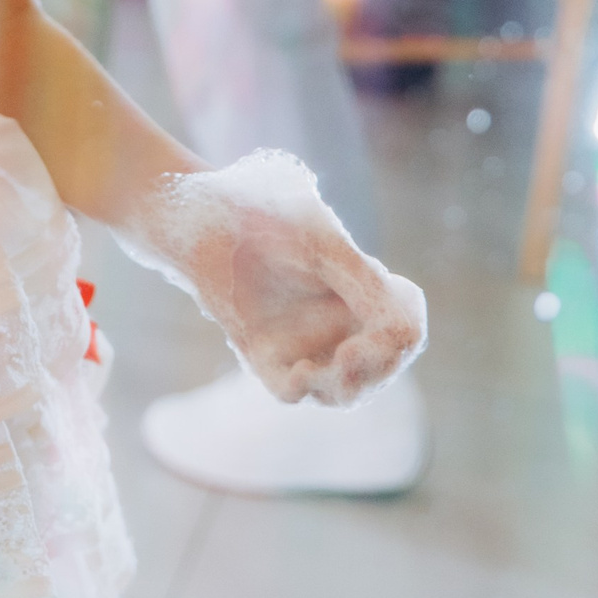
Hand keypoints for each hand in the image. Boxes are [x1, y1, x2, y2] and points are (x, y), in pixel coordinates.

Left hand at [123, 151, 425, 406]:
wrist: (191, 209)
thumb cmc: (257, 207)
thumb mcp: (318, 238)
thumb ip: (360, 282)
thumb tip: (402, 332)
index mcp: (360, 284)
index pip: (406, 326)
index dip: (403, 336)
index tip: (387, 332)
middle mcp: (335, 316)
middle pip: (381, 367)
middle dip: (376, 370)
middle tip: (352, 358)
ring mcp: (298, 337)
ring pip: (340, 389)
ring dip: (342, 386)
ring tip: (325, 370)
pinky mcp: (259, 352)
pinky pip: (288, 390)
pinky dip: (300, 390)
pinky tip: (299, 377)